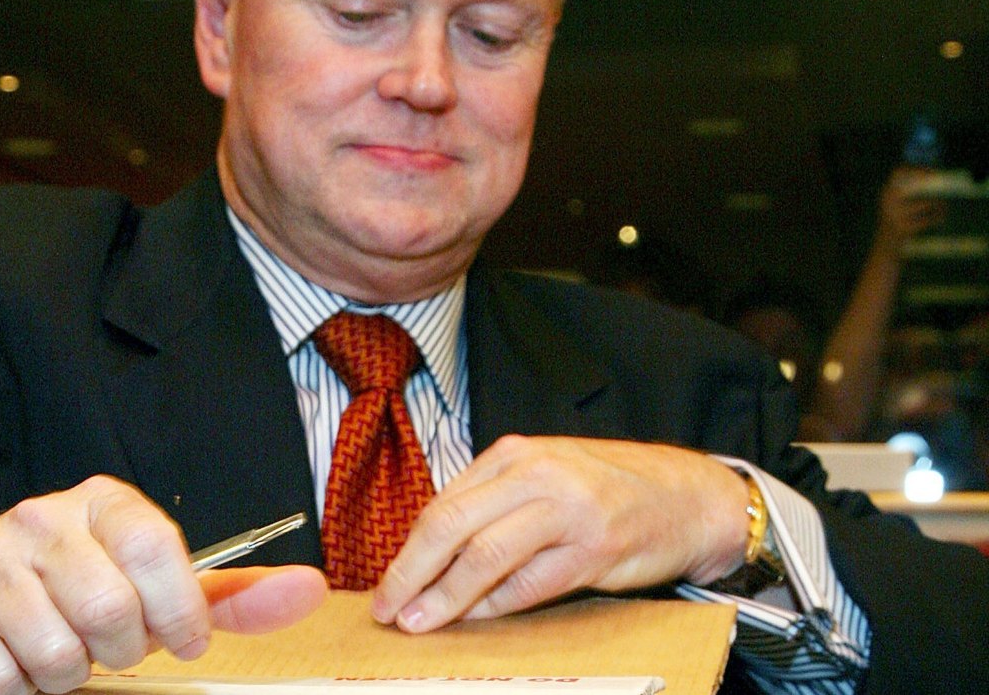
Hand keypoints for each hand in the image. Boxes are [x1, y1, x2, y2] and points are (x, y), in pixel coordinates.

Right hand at [0, 476, 326, 694]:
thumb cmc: (78, 581)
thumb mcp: (154, 577)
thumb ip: (232, 593)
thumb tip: (310, 590)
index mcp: (102, 502)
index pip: (157, 547)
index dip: (179, 609)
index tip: (183, 637)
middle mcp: (42, 518)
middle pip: (110, 610)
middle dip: (122, 651)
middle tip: (110, 644)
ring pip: (59, 655)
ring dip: (71, 675)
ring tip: (64, 648)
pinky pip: (4, 682)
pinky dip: (20, 689)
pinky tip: (18, 657)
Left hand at [370, 435, 747, 631]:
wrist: (688, 496)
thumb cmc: (608, 489)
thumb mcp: (544, 474)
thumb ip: (493, 501)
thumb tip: (432, 549)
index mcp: (514, 455)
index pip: (442, 504)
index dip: (408, 550)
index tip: (387, 583)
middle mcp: (535, 475)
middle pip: (450, 525)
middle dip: (410, 572)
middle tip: (387, 608)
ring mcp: (565, 510)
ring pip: (484, 556)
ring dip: (444, 596)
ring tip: (418, 622)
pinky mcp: (593, 549)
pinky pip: (529, 583)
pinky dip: (494, 605)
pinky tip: (474, 618)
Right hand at [874, 166, 945, 252]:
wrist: (884, 249)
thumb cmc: (896, 224)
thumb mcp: (896, 206)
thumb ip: (908, 193)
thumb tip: (935, 180)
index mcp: (886, 193)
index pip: (898, 172)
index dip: (916, 169)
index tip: (933, 171)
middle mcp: (887, 201)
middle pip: (914, 186)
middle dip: (932, 187)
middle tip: (946, 188)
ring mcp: (894, 215)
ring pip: (924, 203)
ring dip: (938, 205)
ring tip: (944, 207)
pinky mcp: (902, 229)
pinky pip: (926, 220)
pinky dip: (936, 219)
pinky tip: (941, 219)